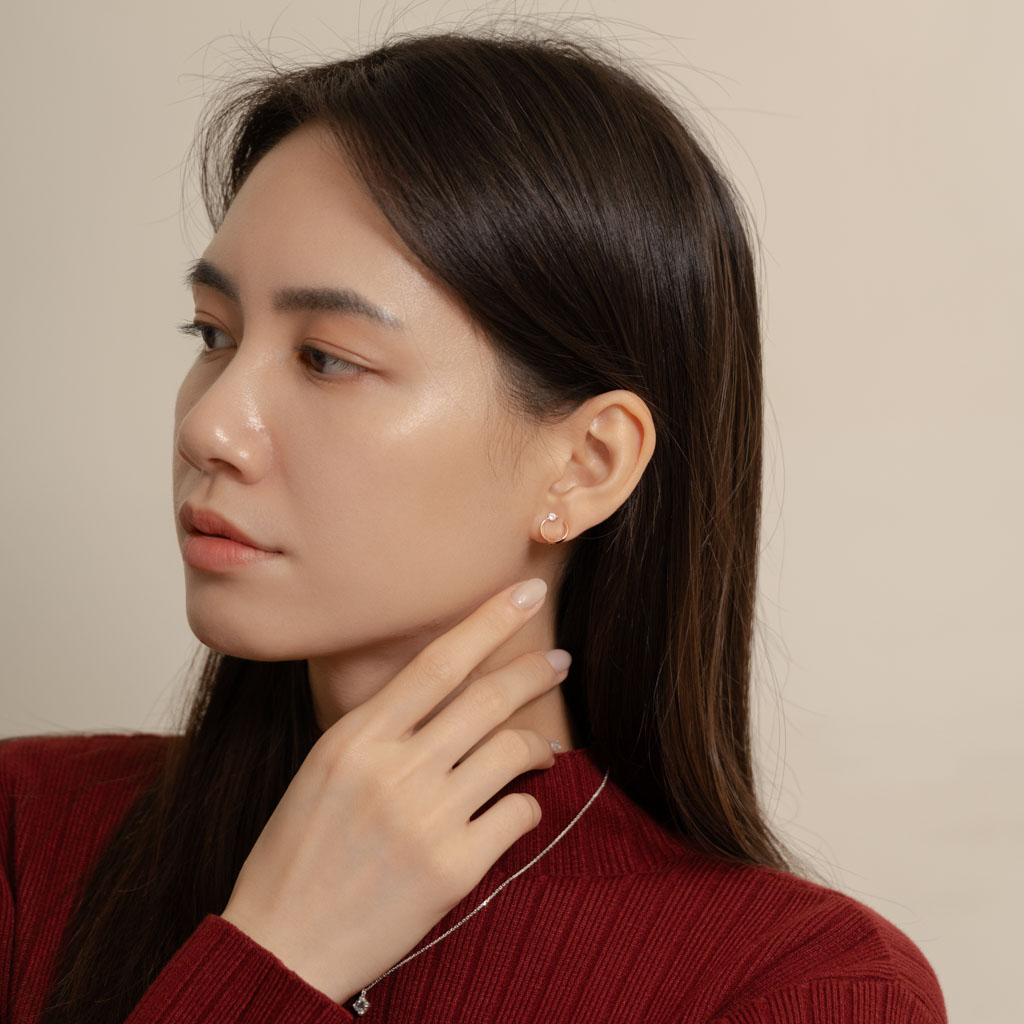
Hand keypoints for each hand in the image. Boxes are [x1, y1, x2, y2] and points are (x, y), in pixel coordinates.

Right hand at [219, 577, 568, 1004]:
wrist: (281, 945)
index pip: (438, 661)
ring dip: (538, 741)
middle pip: (487, 698)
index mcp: (356, 738)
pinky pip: (518, 814)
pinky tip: (519, 804)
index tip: (527, 592)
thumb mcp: (323, 767)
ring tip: (542, 745)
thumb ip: (380, 727)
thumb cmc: (297, 852)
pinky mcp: (454, 869)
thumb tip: (445, 689)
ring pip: (512, 750)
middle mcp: (395, 770)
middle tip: (558, 659)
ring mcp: (427, 820)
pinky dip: (528, 803)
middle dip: (533, 669)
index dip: (490, 620)